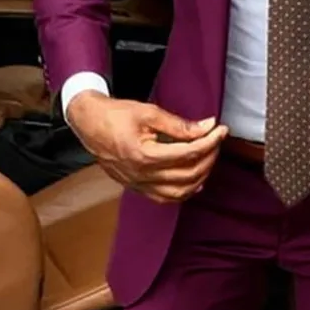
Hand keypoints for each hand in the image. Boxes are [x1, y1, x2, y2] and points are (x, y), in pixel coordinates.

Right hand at [66, 91, 227, 202]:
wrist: (89, 124)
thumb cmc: (115, 115)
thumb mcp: (148, 112)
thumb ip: (179, 124)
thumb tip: (206, 128)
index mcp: (144, 155)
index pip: (188, 153)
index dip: (210, 141)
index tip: (220, 130)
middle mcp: (141, 175)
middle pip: (188, 173)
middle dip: (209, 156)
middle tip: (216, 140)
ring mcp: (138, 184)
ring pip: (179, 191)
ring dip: (200, 176)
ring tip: (209, 157)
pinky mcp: (136, 187)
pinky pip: (165, 197)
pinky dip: (184, 191)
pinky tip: (195, 180)